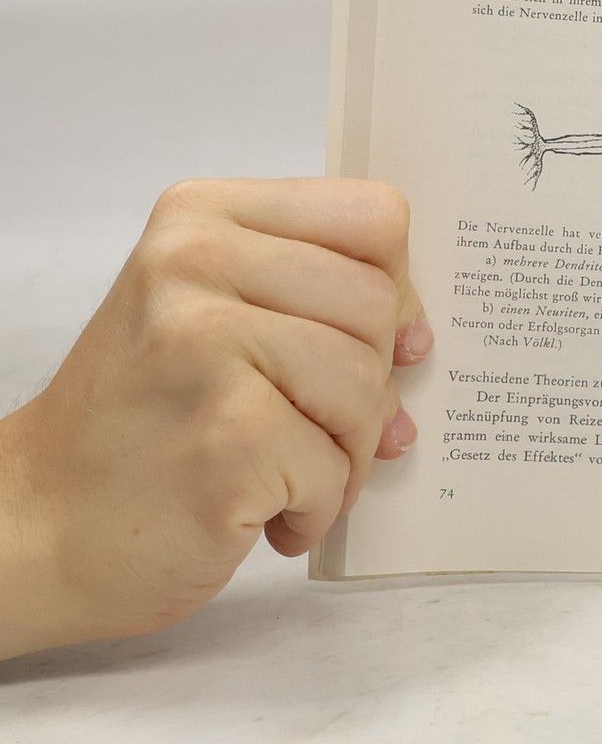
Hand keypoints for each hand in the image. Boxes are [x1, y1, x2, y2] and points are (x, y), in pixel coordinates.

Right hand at [0, 178, 429, 657]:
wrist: (31, 527)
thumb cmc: (143, 418)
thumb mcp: (208, 309)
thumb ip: (310, 292)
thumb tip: (421, 334)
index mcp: (203, 216)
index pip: (372, 216)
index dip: (397, 284)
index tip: (385, 337)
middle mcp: (196, 264)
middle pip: (377, 304)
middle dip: (372, 383)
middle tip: (321, 427)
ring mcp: (207, 348)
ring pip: (366, 383)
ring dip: (349, 451)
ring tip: (292, 475)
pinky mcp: (227, 438)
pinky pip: (337, 465)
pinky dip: (318, 506)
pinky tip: (265, 514)